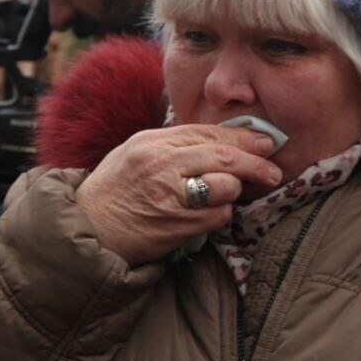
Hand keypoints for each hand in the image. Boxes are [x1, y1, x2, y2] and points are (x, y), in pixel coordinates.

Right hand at [75, 125, 281, 266]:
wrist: (88, 228)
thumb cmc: (114, 189)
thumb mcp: (135, 151)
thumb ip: (172, 142)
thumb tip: (218, 140)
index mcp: (152, 141)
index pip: (207, 133)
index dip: (242, 136)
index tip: (264, 141)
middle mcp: (162, 164)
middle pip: (224, 157)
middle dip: (255, 163)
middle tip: (272, 170)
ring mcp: (170, 195)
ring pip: (225, 187)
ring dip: (234, 191)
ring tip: (226, 194)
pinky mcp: (177, 225)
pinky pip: (217, 215)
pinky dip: (220, 214)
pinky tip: (208, 214)